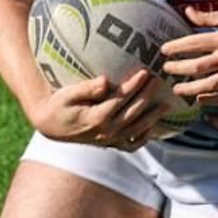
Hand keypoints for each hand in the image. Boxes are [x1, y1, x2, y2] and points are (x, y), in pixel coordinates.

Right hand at [27, 69, 171, 150]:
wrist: (50, 126)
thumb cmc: (58, 104)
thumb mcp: (67, 94)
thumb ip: (87, 88)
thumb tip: (106, 81)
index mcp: (96, 117)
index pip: (121, 99)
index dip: (134, 85)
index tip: (146, 72)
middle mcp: (105, 131)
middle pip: (133, 112)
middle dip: (148, 95)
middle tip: (159, 80)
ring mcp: (109, 140)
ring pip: (137, 129)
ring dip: (153, 116)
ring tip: (166, 104)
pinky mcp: (109, 144)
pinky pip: (131, 144)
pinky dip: (144, 137)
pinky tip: (153, 127)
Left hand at [161, 7, 217, 105]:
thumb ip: (208, 16)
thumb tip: (187, 12)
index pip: (193, 43)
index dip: (175, 47)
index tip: (164, 50)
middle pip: (197, 67)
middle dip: (178, 69)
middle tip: (166, 69)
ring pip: (209, 85)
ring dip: (190, 89)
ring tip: (177, 89)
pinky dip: (212, 99)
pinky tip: (200, 98)